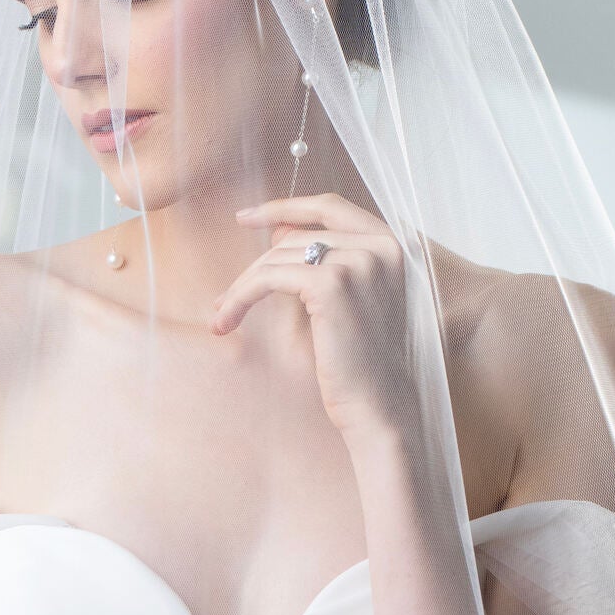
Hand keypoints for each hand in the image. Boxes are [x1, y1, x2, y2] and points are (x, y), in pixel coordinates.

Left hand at [221, 195, 416, 447]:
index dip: (285, 207)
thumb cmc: (364, 363)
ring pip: (278, 257)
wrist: (379, 407)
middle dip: (255, 265)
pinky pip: (270, 278)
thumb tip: (280, 230)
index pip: (330, 207)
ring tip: (222, 315)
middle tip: (225, 296)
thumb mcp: (349, 302)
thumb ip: (326, 260)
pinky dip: (242, 296)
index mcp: (392, 245)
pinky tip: (227, 320)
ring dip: (243, 286)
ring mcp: (358, 263)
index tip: (245, 216)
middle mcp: (381, 246)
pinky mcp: (332, 284)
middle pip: (297, 236)